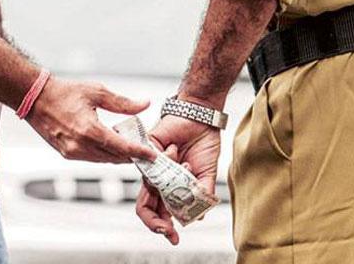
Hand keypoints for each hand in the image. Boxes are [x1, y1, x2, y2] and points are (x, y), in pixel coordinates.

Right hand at [27, 77, 155, 162]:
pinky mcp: (66, 154)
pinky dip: (104, 154)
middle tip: (145, 150)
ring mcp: (72, 152)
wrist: (35, 98)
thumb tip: (144, 104)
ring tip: (130, 144)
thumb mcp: (97, 92)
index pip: (121, 147)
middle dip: (132, 156)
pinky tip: (111, 143)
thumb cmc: (65, 92)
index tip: (152, 155)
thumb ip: (123, 102)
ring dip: (118, 155)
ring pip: (104, 160)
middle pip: (115, 158)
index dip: (139, 152)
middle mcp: (80, 146)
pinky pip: (92, 158)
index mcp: (89, 130)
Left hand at [135, 114, 221, 244]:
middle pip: (146, 206)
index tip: (174, 236)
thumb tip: (199, 216)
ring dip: (174, 181)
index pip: (160, 211)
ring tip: (188, 166)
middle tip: (169, 229)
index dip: (163, 226)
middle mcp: (158, 178)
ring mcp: (151, 166)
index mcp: (171, 187)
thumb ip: (201, 194)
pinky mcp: (146, 150)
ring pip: (151, 187)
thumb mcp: (206, 174)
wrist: (201, 118)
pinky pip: (153, 164)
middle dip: (156, 222)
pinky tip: (176, 149)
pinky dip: (169, 159)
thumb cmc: (203, 143)